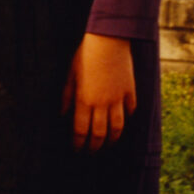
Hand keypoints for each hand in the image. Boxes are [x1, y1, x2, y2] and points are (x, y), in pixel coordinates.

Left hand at [62, 32, 135, 151]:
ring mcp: (119, 98)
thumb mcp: (70, 75)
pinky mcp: (131, 91)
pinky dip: (127, 118)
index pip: (80, 130)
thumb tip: (62, 115)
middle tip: (91, 153)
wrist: (109, 40)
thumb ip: (67, 96)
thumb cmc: (85, 55)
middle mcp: (102, 103)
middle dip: (94, 147)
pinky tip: (124, 122)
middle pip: (99, 133)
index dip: (78, 143)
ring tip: (108, 145)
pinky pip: (130, 110)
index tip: (76, 150)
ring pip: (118, 127)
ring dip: (112, 139)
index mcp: (84, 100)